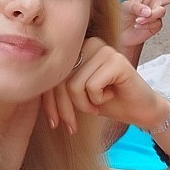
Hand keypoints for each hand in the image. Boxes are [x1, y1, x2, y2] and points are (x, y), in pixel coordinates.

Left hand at [43, 38, 162, 133]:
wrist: (140, 110)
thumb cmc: (107, 102)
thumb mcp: (77, 95)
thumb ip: (59, 87)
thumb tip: (29, 91)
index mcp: (77, 49)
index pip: (52, 75)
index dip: (49, 102)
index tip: (54, 123)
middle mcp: (89, 44)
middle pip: (61, 80)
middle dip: (66, 109)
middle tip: (75, 125)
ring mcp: (104, 50)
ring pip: (75, 85)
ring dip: (85, 105)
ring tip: (98, 104)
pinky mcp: (116, 61)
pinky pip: (92, 86)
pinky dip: (99, 100)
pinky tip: (111, 95)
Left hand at [118, 0, 169, 54]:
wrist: (121, 35)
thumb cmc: (120, 17)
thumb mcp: (125, 6)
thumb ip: (137, 6)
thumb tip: (150, 12)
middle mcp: (155, 1)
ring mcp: (157, 13)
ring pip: (160, 11)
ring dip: (148, 16)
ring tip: (137, 20)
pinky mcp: (157, 25)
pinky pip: (156, 22)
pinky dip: (146, 24)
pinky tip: (138, 26)